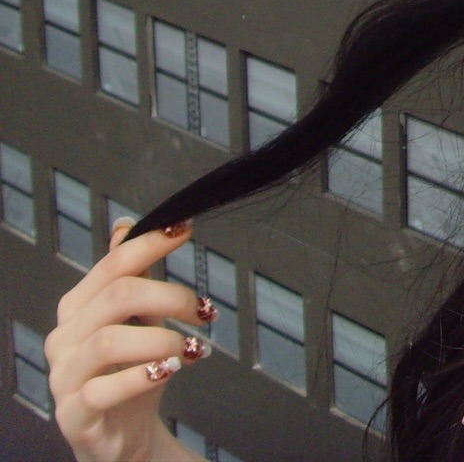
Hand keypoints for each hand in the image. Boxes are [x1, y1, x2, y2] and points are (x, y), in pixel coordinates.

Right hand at [46, 218, 213, 461]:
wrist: (121, 432)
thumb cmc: (128, 370)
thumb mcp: (135, 319)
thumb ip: (130, 276)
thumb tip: (126, 225)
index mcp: (78, 307)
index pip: (114, 264)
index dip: (151, 243)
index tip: (186, 230)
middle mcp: (64, 338)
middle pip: (118, 296)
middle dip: (173, 298)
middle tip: (205, 312)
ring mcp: (64, 377)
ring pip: (110, 341)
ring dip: (164, 340)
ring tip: (192, 349)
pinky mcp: (75, 414)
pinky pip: (104, 390)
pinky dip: (144, 376)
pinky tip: (170, 370)